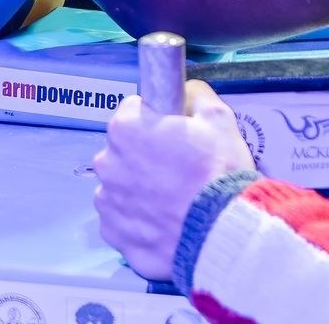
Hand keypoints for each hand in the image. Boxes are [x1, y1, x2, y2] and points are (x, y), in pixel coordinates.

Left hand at [93, 80, 254, 280]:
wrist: (221, 233)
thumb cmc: (218, 173)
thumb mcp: (219, 119)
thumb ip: (196, 95)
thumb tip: (186, 93)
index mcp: (126, 128)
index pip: (133, 111)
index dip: (156, 119)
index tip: (174, 134)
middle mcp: (107, 163)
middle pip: (124, 150)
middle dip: (145, 155)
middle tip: (179, 168)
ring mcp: (107, 202)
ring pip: (121, 185)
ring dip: (139, 188)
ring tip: (173, 200)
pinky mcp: (113, 234)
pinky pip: (122, 219)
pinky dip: (138, 219)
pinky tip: (165, 221)